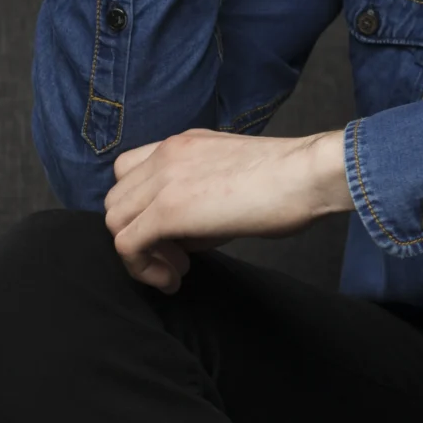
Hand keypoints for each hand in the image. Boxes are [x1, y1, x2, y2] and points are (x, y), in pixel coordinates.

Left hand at [104, 128, 354, 292]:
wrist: (308, 175)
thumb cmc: (288, 181)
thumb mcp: (231, 177)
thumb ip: (200, 195)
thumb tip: (185, 236)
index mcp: (183, 143)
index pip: (130, 170)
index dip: (140, 206)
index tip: (170, 232)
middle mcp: (167, 154)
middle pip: (117, 199)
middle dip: (138, 232)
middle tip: (176, 257)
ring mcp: (164, 180)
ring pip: (114, 221)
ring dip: (140, 253)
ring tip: (176, 270)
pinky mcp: (168, 210)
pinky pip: (127, 244)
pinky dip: (143, 269)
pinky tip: (174, 279)